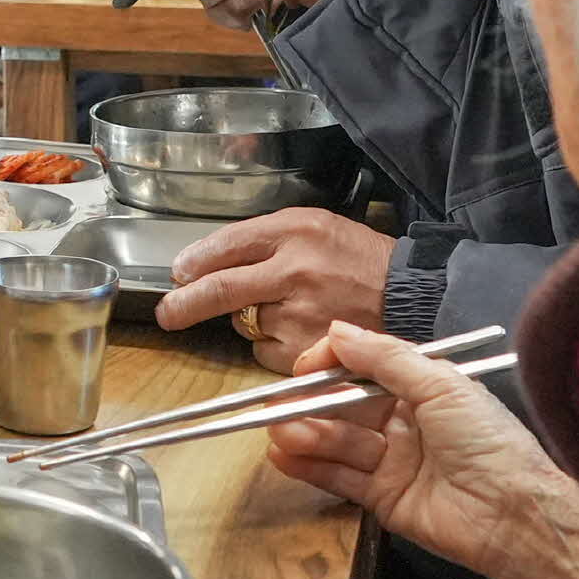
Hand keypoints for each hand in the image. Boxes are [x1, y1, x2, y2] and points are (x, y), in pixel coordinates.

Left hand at [154, 208, 392, 370]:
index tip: (177, 274)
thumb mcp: (313, 226)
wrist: (410, 294)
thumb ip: (263, 240)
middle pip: (221, 290)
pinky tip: (299, 331)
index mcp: (295, 232)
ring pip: (245, 324)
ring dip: (249, 321)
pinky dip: (272, 346)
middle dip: (185, 304)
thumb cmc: (358, 259)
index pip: (227, 246)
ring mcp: (302, 316)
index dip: (195, 262)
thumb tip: (204, 264)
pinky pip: (267, 352)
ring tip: (286, 309)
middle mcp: (295, 272)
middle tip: (168, 313)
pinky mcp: (309, 352)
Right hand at [265, 323, 578, 578]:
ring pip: (339, 441)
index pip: (364, 367)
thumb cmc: (485, 439)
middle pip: (345, 405)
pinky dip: (311, 467)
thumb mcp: (440, 384)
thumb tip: (337, 331)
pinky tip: (285, 457)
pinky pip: (340, 478)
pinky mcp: (383, 498)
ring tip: (280, 432)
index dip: (332, 364)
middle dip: (311, 403)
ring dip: (306, 434)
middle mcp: (403, 419)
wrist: (513, 514)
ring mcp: (392, 460)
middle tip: (277, 405)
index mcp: (421, 386)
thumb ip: (385, 357)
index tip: (304, 367)